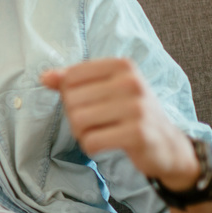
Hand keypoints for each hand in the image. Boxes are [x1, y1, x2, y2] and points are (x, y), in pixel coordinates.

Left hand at [40, 58, 199, 190]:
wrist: (167, 145)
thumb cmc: (130, 113)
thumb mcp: (106, 89)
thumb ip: (72, 81)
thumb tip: (44, 77)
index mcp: (122, 65)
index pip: (71, 77)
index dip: (69, 95)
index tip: (88, 103)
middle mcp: (131, 82)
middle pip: (71, 100)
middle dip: (75, 117)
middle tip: (96, 123)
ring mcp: (137, 108)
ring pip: (78, 121)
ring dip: (82, 133)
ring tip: (100, 133)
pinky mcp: (138, 134)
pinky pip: (91, 141)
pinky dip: (91, 147)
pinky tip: (106, 145)